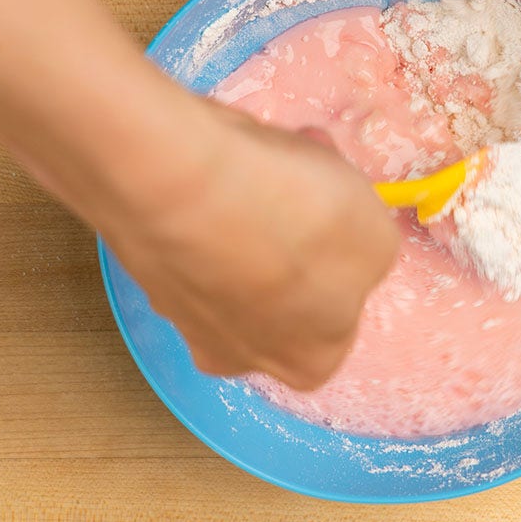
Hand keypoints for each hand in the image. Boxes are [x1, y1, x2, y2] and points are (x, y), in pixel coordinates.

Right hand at [97, 93, 400, 390]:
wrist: (182, 182)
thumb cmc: (298, 220)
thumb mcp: (378, 238)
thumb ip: (371, 256)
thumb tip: (348, 251)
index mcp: (308, 365)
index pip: (337, 319)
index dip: (343, 263)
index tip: (343, 218)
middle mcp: (239, 356)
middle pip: (282, 292)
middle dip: (295, 235)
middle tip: (306, 180)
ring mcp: (181, 313)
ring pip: (234, 257)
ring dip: (252, 209)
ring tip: (263, 157)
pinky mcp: (142, 264)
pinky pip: (192, 228)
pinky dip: (208, 195)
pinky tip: (217, 161)